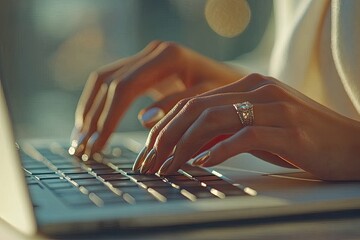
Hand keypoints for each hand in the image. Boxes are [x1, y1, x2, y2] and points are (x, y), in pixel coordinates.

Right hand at [70, 41, 242, 157]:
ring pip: (105, 80)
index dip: (108, 118)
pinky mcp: (144, 69)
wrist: (232, 81)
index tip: (97, 145)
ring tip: (79, 140)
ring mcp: (146, 58)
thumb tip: (143, 118)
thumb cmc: (225, 93)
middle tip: (82, 147)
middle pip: (109, 82)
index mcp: (168, 57)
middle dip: (93, 116)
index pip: (125, 87)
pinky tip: (91, 125)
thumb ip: (177, 106)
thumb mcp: (208, 100)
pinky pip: (112, 82)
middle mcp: (153, 52)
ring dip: (89, 110)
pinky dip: (99, 104)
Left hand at [138, 73, 359, 180]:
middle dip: (168, 134)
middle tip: (151, 158)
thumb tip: (189, 139)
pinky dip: (218, 150)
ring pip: (214, 120)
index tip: (151, 146)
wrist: (350, 144)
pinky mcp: (288, 129)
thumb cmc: (300, 137)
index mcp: (249, 85)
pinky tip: (201, 162)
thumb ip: (226, 127)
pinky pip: (243, 136)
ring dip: (185, 145)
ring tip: (168, 165)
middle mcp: (259, 89)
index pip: (197, 99)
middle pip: (198, 107)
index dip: (169, 122)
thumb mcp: (258, 127)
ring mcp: (274, 107)